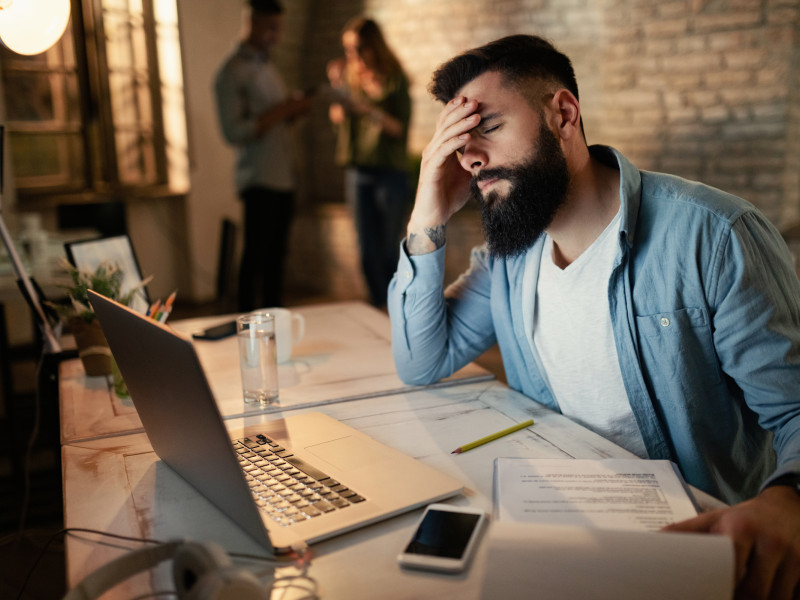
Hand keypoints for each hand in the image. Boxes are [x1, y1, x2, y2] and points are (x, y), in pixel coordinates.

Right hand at [406, 96, 479, 253]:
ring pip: (445, 135)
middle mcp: (433, 150)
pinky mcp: (431, 170)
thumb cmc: (449, 196)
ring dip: (461, 124)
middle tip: (476, 100)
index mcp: (440, 149)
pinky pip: (443, 152)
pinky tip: (467, 137)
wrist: (434, 216)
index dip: (456, 110)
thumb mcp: (466, 175)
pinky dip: (455, 143)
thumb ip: (474, 162)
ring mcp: (430, 159)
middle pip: (445, 124)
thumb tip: (492, 154)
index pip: (446, 123)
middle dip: (461, 111)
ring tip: (475, 116)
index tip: (471, 99)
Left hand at [664, 486, 799, 598]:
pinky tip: (768, 596)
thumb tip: (653, 539)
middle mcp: (770, 543)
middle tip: (725, 598)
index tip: (714, 593)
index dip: (724, 589)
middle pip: (756, 591)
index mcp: (741, 530)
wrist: (787, 506)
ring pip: (777, 598)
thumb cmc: (744, 517)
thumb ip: (686, 530)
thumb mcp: (714, 518)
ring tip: (743, 599)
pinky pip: (795, 596)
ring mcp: (794, 557)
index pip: (732, 569)